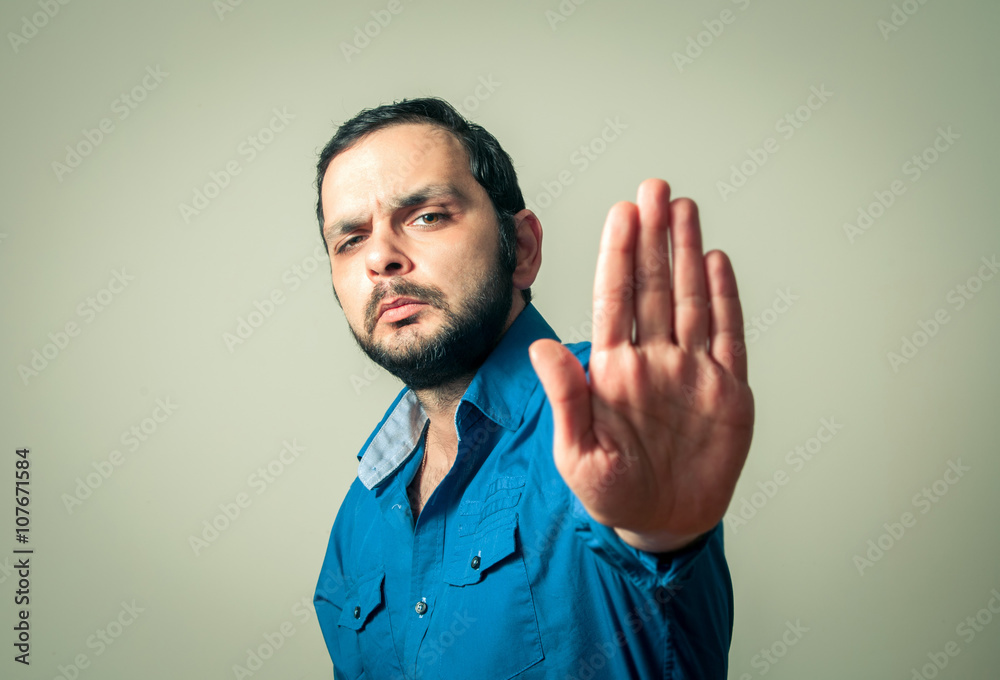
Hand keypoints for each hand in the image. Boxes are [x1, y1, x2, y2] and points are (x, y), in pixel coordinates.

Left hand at [529, 179, 753, 552]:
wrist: (662, 523)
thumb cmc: (612, 493)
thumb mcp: (577, 452)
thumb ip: (566, 398)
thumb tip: (542, 349)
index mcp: (613, 370)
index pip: (614, 300)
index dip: (618, 255)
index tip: (622, 213)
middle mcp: (653, 359)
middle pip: (653, 287)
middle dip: (654, 236)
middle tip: (655, 188)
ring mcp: (691, 370)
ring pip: (690, 299)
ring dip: (687, 254)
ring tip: (684, 209)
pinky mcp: (726, 390)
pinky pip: (727, 335)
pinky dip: (724, 298)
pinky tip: (714, 261)